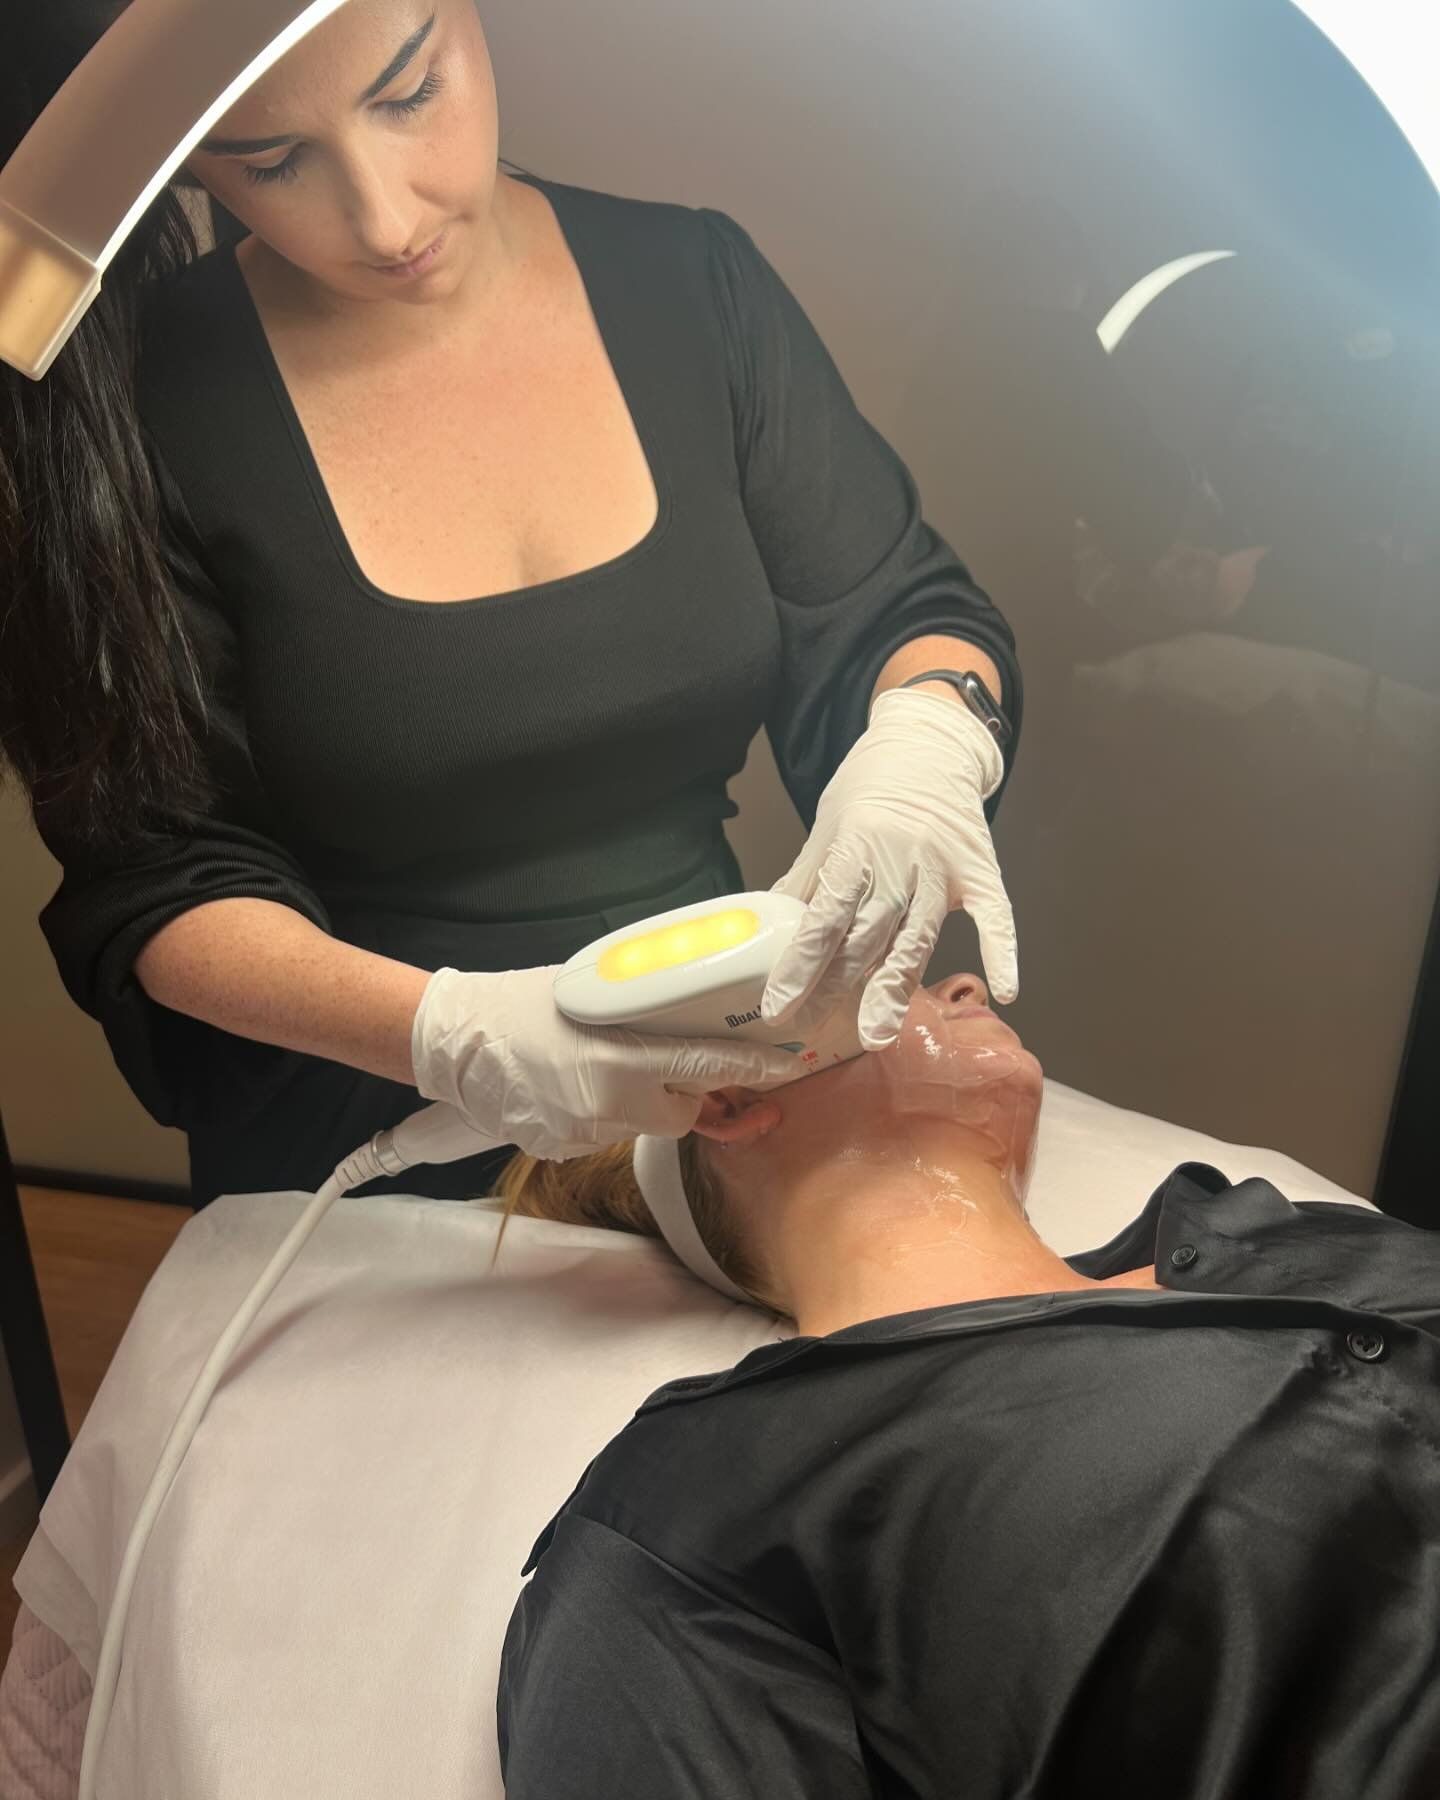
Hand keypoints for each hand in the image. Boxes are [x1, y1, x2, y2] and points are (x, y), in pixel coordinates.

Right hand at [411, 965, 799, 1160]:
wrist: (457, 1043)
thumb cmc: (523, 1005)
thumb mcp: (592, 991)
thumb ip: (647, 1009)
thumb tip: (698, 1008)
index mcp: (620, 1058)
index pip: (707, 1066)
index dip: (752, 1068)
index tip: (786, 1065)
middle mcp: (608, 1104)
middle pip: (683, 1113)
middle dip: (688, 1091)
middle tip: (672, 1062)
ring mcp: (585, 1134)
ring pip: (644, 1124)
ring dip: (643, 1100)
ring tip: (603, 1064)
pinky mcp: (565, 1151)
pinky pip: (609, 1133)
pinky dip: (608, 1112)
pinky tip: (577, 1084)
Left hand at [762, 688, 1016, 1048]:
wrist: (929, 744)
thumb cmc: (871, 786)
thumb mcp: (828, 825)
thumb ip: (807, 878)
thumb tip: (767, 924)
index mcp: (855, 848)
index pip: (822, 918)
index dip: (799, 965)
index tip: (779, 1005)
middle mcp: (899, 863)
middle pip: (864, 936)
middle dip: (836, 987)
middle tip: (813, 1029)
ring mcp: (943, 869)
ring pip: (917, 938)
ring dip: (897, 987)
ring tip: (879, 1031)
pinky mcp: (979, 872)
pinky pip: (995, 917)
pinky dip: (1003, 952)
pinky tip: (1003, 990)